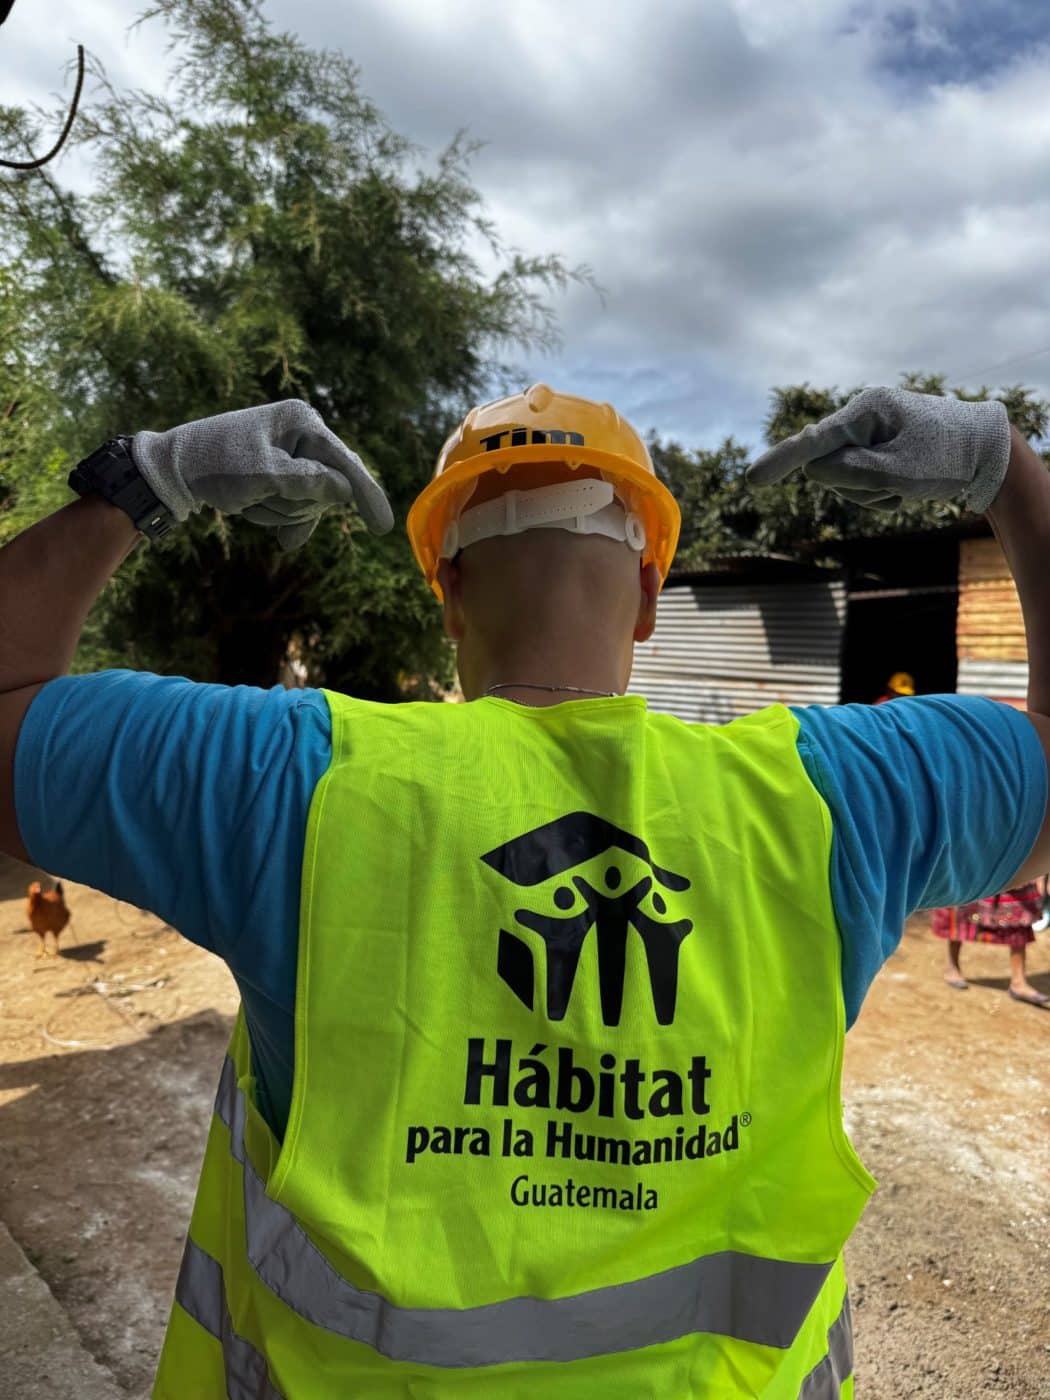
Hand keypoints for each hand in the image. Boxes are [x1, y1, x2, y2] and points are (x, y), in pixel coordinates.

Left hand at [131, 401, 393, 549]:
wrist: (173, 469)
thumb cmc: (216, 466)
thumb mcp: (264, 476)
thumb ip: (309, 483)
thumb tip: (345, 490)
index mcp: (302, 421)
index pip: (345, 463)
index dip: (366, 495)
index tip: (384, 527)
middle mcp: (302, 433)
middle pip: (326, 488)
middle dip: (295, 505)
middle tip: (257, 499)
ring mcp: (292, 455)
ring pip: (309, 502)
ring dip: (278, 512)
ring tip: (247, 501)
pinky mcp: (281, 473)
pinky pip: (297, 507)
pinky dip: (282, 519)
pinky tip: (279, 539)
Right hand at [746, 386, 1011, 513]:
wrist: (985, 452)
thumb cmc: (945, 458)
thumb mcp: (898, 472)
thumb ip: (851, 472)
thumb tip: (813, 469)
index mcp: (866, 410)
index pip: (813, 440)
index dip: (780, 462)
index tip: (750, 479)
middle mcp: (862, 416)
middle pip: (827, 466)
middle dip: (854, 485)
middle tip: (895, 487)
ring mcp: (867, 433)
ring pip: (841, 478)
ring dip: (869, 493)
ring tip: (904, 489)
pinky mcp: (873, 448)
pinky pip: (857, 480)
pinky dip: (878, 493)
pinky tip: (903, 490)